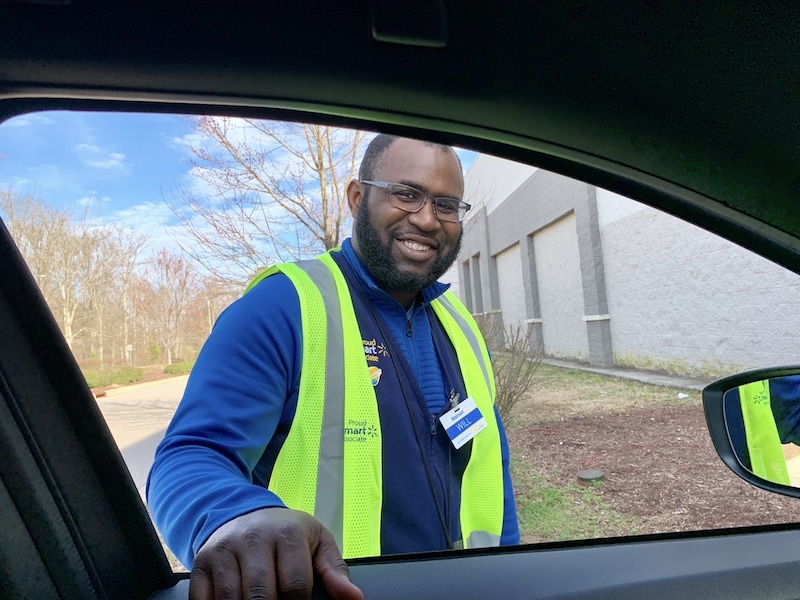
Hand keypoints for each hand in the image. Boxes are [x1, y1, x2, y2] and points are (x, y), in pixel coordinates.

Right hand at [189, 507, 363, 599]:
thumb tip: (353, 598)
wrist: (242, 512)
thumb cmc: (286, 533)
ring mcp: (223, 550)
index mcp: (287, 533)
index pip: (295, 586)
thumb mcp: (316, 542)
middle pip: (261, 596)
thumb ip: (334, 571)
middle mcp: (252, 538)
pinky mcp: (200, 562)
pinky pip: (203, 599)